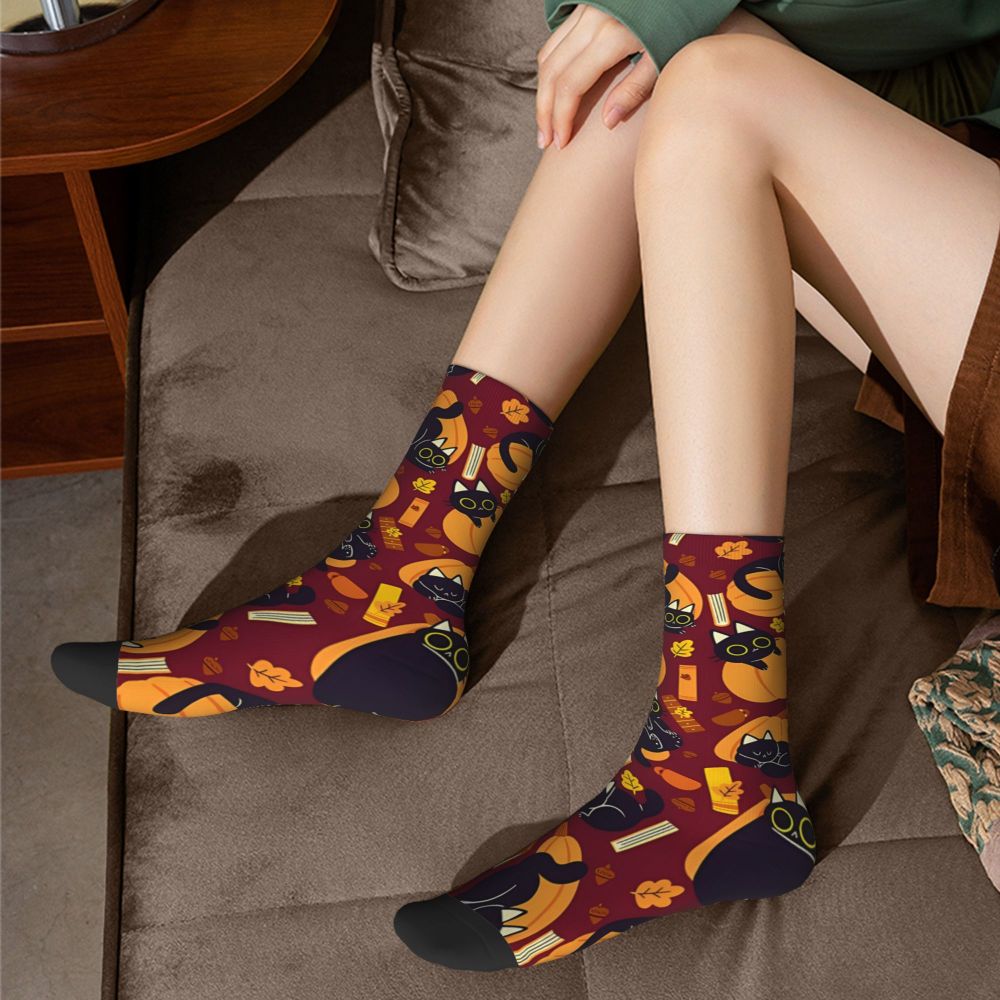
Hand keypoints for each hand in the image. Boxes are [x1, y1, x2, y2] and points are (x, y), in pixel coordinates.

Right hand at [536, 5, 656, 148]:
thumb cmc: (679, 23)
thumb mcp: (663, 59)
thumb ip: (635, 89)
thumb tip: (607, 122)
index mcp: (611, 37)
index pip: (571, 85)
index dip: (561, 118)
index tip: (560, 143)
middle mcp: (591, 21)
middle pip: (552, 73)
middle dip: (544, 111)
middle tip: (545, 141)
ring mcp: (584, 11)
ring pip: (548, 56)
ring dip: (543, 92)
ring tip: (546, 121)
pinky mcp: (583, 8)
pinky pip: (555, 41)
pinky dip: (550, 69)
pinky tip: (554, 92)